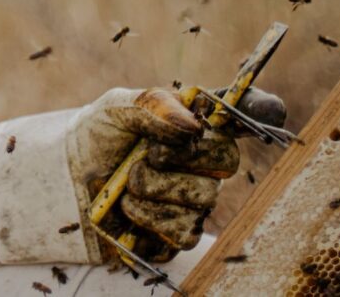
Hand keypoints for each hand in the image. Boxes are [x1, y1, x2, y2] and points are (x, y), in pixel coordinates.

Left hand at [65, 85, 285, 263]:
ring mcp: (196, 200)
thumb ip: (152, 106)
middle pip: (227, 161)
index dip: (260, 110)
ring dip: (153, 191)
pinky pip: (183, 232)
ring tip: (128, 185)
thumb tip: (192, 126)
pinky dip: (148, 219)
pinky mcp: (180, 233)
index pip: (241, 115)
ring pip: (202, 200)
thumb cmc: (97, 138)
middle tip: (147, 154)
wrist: (67, 182)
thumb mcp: (115, 109)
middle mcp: (204, 162)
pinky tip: (130, 211)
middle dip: (180, 157)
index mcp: (194, 123)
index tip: (271, 110)